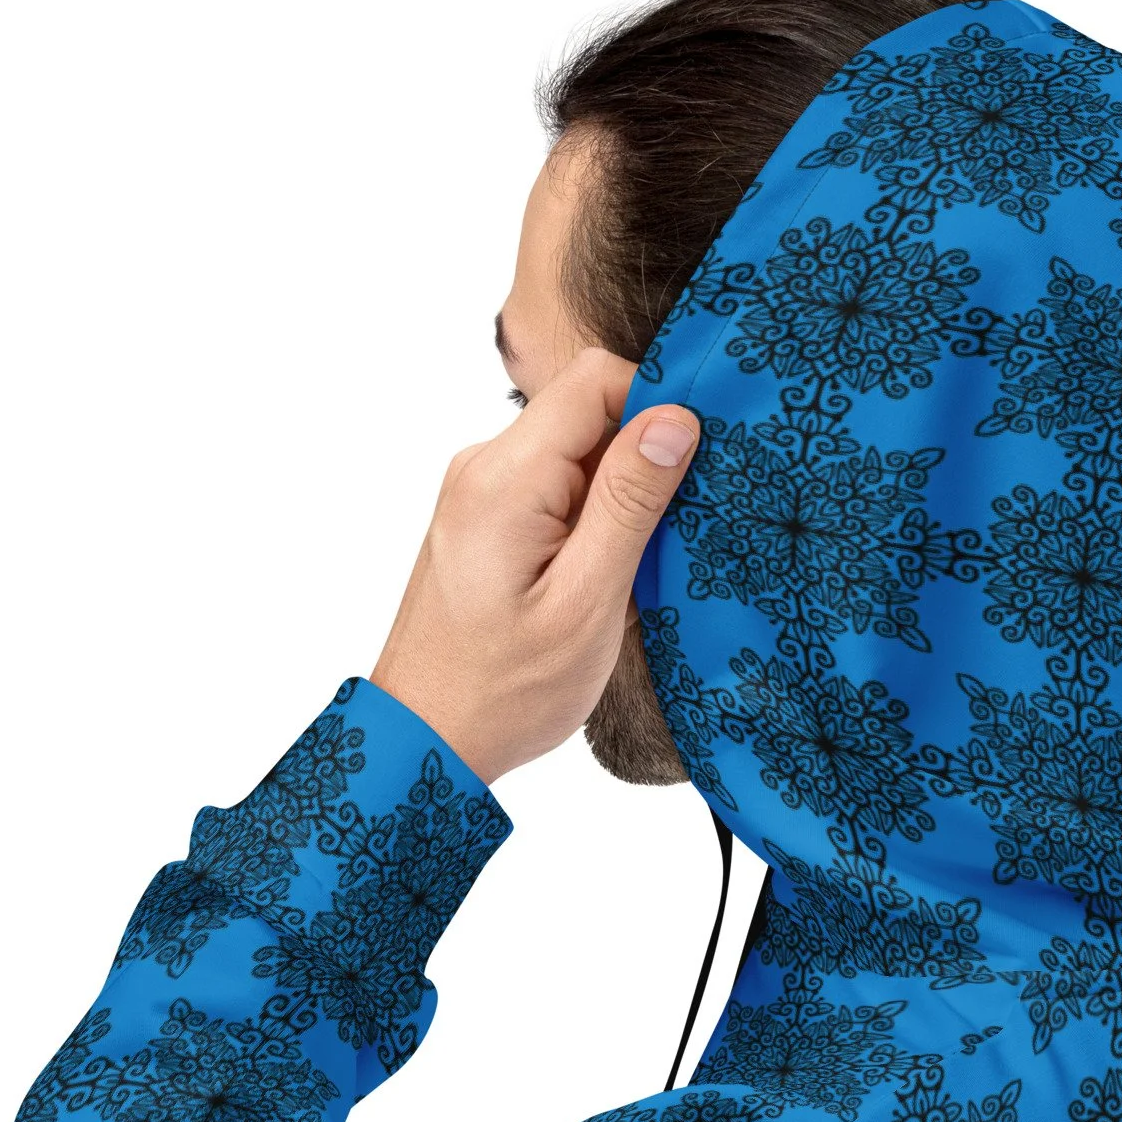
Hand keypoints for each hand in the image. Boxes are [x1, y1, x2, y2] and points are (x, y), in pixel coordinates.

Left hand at [369, 348, 699, 784]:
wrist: (426, 741)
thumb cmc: (502, 690)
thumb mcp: (586, 602)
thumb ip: (629, 504)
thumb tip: (674, 418)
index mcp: (505, 479)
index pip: (595, 379)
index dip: (656, 405)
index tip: (695, 464)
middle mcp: (483, 469)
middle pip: (587, 415)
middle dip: (640, 463)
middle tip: (664, 539)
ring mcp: (480, 494)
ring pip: (576, 455)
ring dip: (618, 501)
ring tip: (626, 574)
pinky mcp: (486, 521)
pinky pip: (555, 491)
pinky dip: (591, 524)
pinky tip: (599, 581)